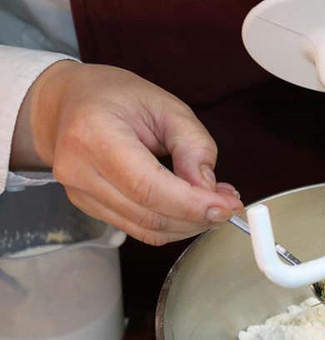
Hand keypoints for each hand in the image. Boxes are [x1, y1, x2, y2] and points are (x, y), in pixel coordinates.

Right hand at [11, 61, 242, 245]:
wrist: (67, 104)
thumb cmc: (116, 98)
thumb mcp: (166, 106)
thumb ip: (193, 145)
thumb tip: (208, 188)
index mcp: (95, 134)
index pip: (148, 186)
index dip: (192, 204)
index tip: (227, 206)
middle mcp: (80, 169)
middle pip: (149, 214)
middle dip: (197, 217)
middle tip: (229, 205)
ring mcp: (80, 193)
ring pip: (146, 229)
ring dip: (188, 224)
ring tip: (213, 203)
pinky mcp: (89, 207)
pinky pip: (138, 228)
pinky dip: (171, 224)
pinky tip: (190, 208)